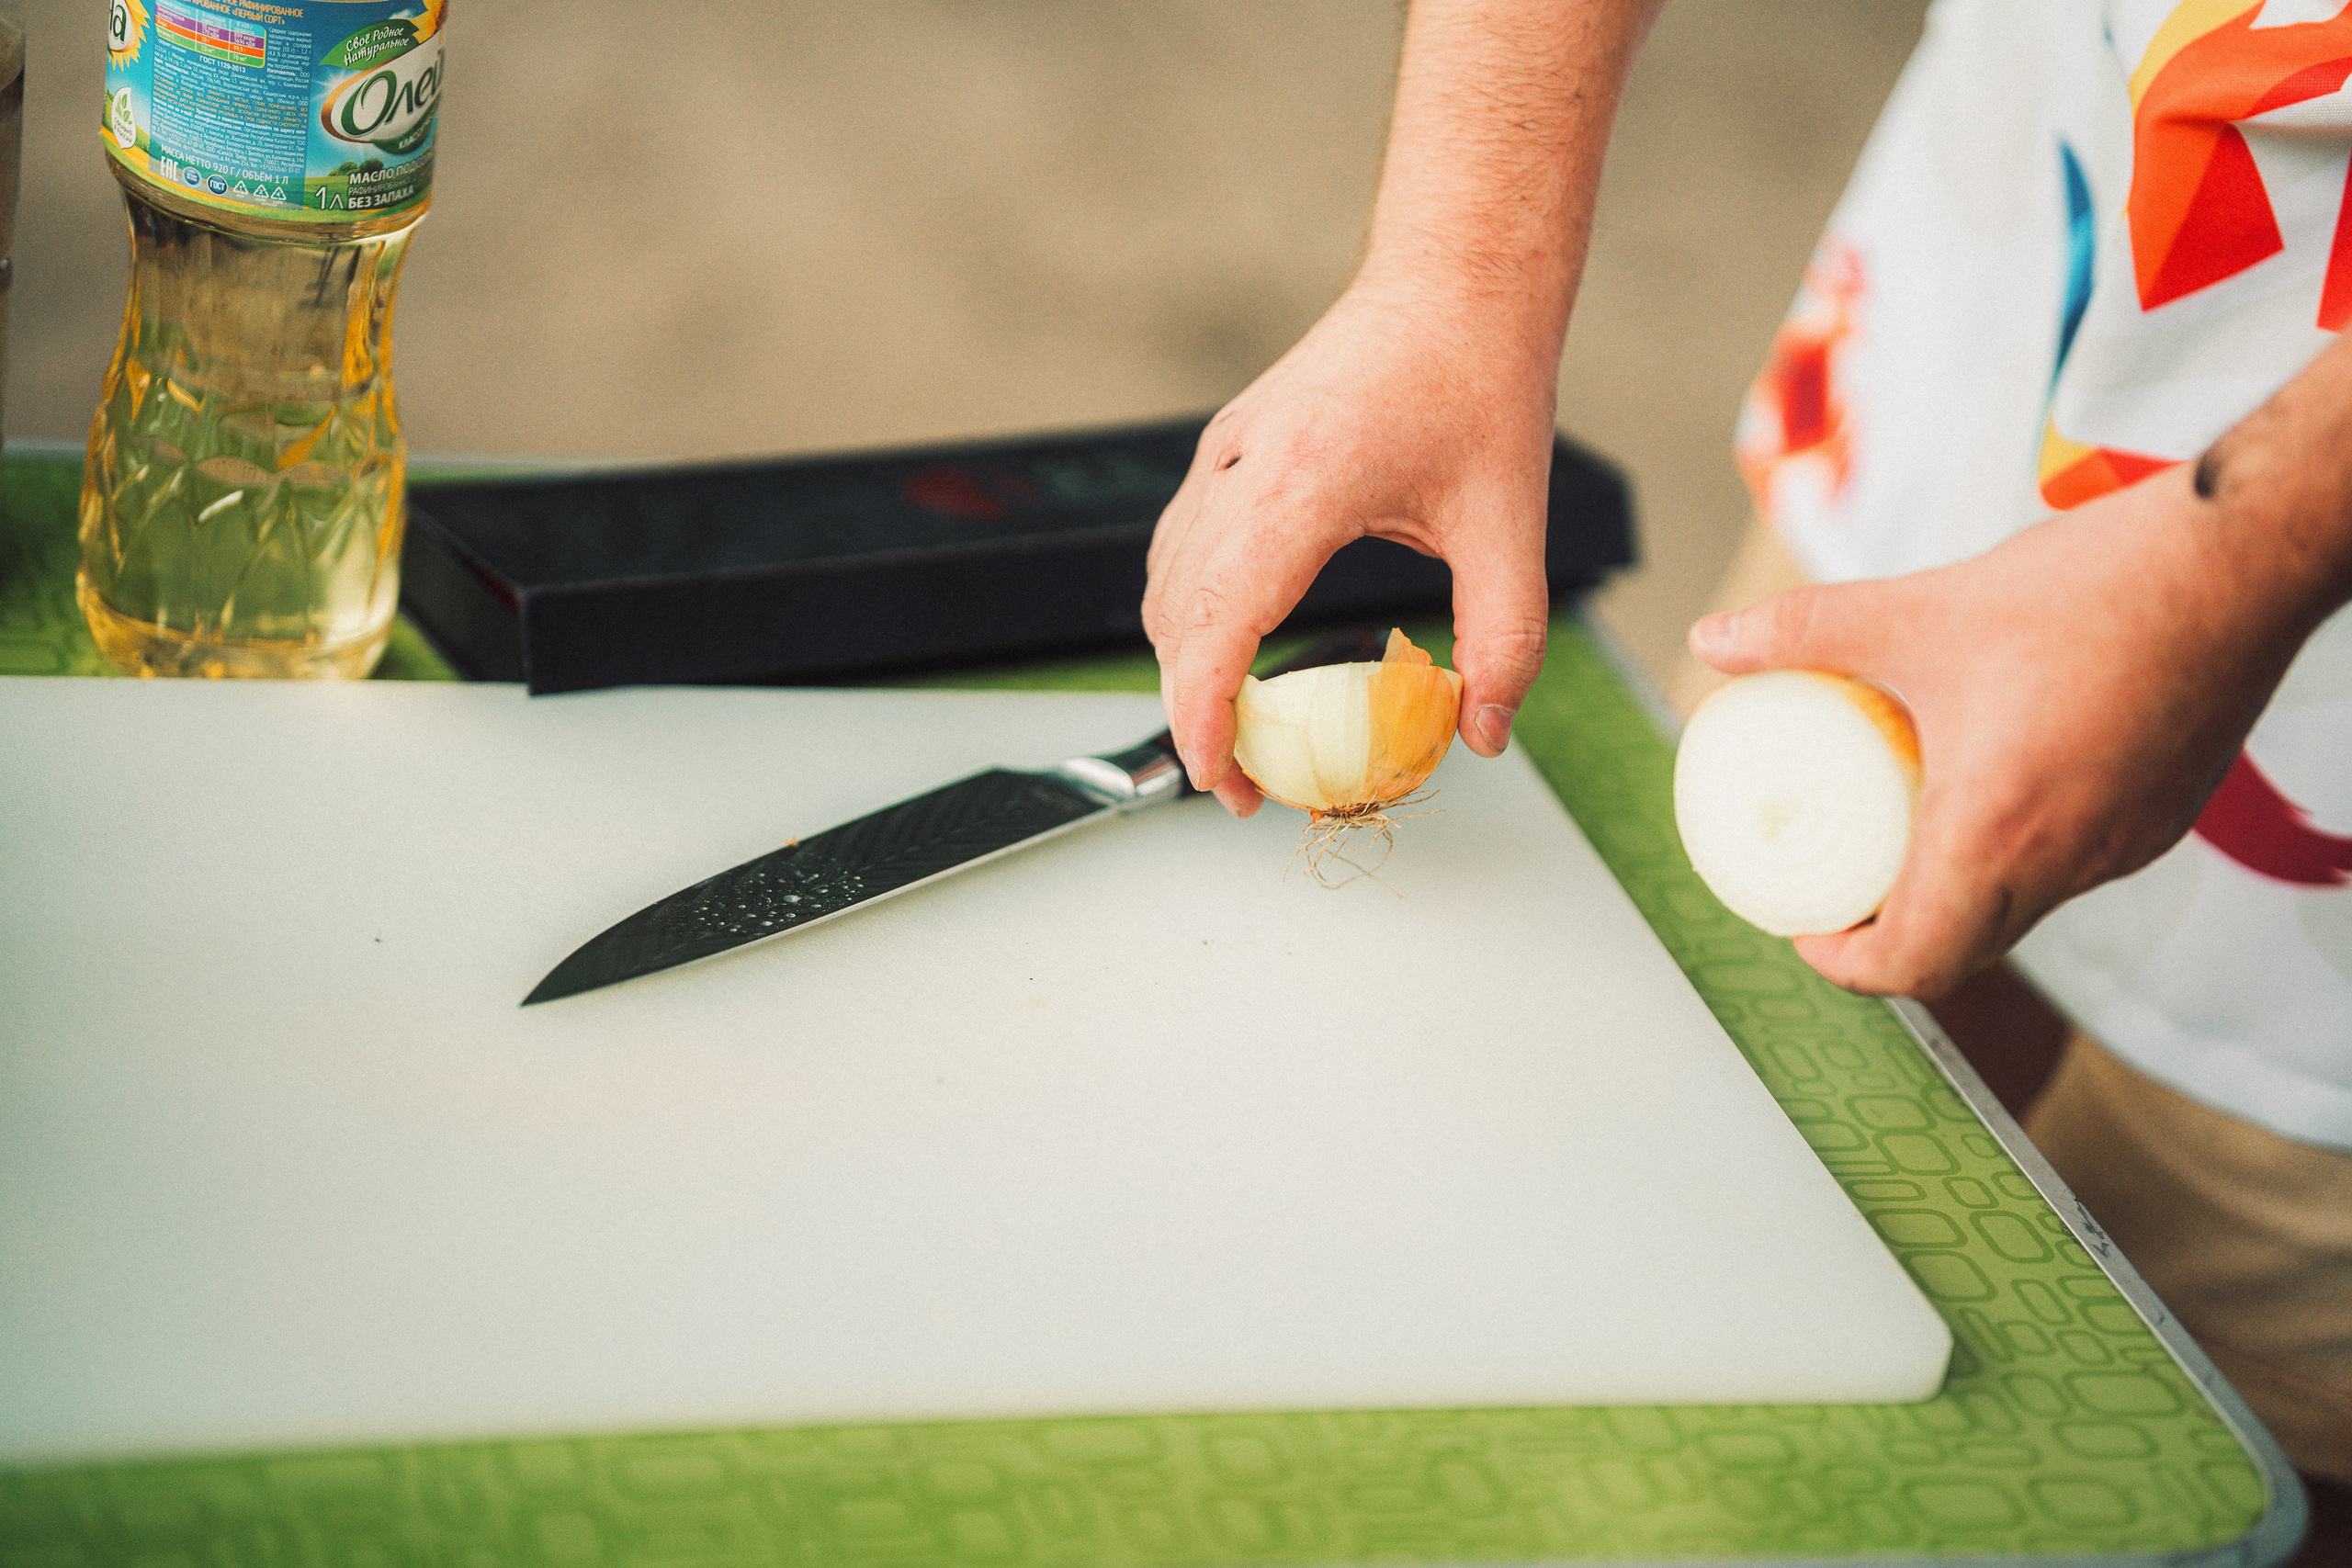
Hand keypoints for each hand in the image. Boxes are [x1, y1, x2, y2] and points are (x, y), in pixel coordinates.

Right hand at [1143, 281, 1559, 814]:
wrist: (1452, 283)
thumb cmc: (1479, 383)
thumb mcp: (1512, 526)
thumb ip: (1507, 642)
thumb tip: (1486, 734)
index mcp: (1301, 487)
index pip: (1215, 627)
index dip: (1203, 717)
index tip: (1222, 780)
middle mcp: (1243, 468)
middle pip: (1176, 620)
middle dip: (1194, 713)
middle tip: (1244, 781)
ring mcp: (1224, 455)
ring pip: (1166, 586)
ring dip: (1187, 664)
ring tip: (1238, 727)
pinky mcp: (1226, 447)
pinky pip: (1180, 548)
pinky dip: (1192, 612)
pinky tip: (1234, 649)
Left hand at [1689, 465, 2324, 996]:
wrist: (2237, 560)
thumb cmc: (2093, 590)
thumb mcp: (1916, 610)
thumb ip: (1804, 628)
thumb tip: (1716, 638)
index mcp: (1998, 832)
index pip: (1916, 963)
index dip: (1848, 966)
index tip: (1811, 931)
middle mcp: (2068, 859)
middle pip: (1965, 947)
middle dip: (1893, 934)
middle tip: (1842, 885)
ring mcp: (2124, 843)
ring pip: (2022, 907)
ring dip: (1957, 892)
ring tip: (1902, 834)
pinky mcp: (2160, 815)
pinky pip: (2073, 864)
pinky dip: (2018, 852)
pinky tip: (1989, 789)